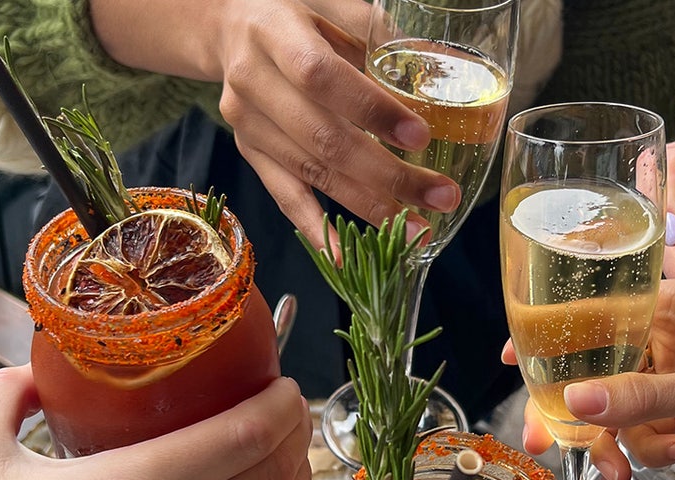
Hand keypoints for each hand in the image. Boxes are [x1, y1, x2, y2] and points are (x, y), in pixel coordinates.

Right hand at [92, 0, 460, 246]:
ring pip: (312, 174)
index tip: (420, 136)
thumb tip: (442, 66)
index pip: (322, 78)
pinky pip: (286, 197)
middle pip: (323, 139)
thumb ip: (379, 31)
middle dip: (388, 175)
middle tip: (440, 196)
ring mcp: (248, 123)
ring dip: (369, 206)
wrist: (232, 26)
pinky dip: (318, 230)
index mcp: (274, 33)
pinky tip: (349, 258)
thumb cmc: (299, 10)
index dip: (371, 110)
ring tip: (418, 228)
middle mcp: (253, 82)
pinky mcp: (250, 152)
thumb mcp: (333, 1)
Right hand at [501, 287, 674, 477]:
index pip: (602, 309)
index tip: (515, 357)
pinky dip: (650, 447)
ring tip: (643, 468)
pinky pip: (643, 427)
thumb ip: (643, 396)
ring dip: (625, 439)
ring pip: (618, 404)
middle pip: (600, 366)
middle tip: (544, 442)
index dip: (555, 334)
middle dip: (578, 408)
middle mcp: (672, 334)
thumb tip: (574, 401)